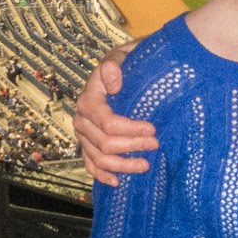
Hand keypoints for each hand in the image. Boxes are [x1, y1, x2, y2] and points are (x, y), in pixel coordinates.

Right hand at [74, 43, 154, 186]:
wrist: (122, 68)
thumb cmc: (126, 63)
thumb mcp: (122, 56)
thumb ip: (114, 65)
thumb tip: (113, 81)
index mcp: (89, 98)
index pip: (107, 122)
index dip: (130, 129)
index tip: (152, 128)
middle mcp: (81, 118)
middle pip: (104, 143)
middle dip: (131, 146)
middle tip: (156, 144)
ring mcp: (83, 134)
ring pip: (98, 158)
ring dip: (122, 165)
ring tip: (145, 165)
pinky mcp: (87, 144)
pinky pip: (90, 164)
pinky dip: (102, 175)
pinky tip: (117, 181)